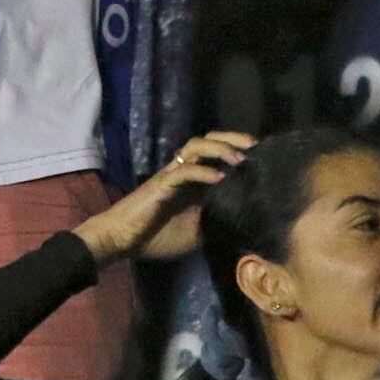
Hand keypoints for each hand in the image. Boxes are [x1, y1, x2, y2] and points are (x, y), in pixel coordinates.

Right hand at [72, 130, 253, 262]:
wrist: (120, 241)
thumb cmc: (154, 238)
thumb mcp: (193, 233)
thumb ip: (212, 222)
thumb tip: (239, 224)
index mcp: (191, 182)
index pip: (215, 155)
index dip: (235, 150)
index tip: (259, 155)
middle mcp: (181, 171)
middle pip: (207, 141)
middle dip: (231, 138)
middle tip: (254, 144)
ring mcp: (171, 175)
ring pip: (195, 147)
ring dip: (219, 149)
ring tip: (239, 157)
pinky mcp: (161, 184)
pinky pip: (184, 171)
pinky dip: (204, 172)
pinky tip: (220, 177)